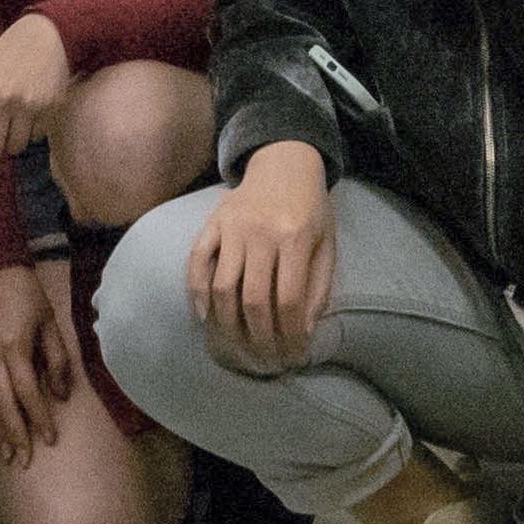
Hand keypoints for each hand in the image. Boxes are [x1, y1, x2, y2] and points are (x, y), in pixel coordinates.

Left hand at [0, 13, 74, 164]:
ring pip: (16, 148)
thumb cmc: (4, 59)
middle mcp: (4, 100)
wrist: (43, 37)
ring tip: (12, 121)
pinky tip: (30, 112)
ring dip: (11, 140)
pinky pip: (36, 137)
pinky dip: (31, 131)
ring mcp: (30, 105)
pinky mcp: (52, 108)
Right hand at [0, 259, 84, 463]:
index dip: (38, 417)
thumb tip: (61, 395)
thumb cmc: (29, 297)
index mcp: (14, 346)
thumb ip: (58, 360)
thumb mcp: (51, 324)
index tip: (49, 439)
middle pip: (3, 403)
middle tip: (24, 460)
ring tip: (8, 452)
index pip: (27, 392)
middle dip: (14, 434)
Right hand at [186, 145, 339, 368]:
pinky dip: (196, 292)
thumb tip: (301, 331)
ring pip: (222, 287)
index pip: (289, 299)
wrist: (285, 162)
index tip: (294, 356)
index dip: (290, 335)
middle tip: (266, 361)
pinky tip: (205, 318)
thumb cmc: (311, 208)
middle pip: (253, 300)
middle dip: (260, 339)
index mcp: (296, 237)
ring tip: (239, 349)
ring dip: (229, 326)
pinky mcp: (212, 222)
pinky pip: (196, 261)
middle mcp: (261, 232)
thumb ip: (318, 286)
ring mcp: (232, 227)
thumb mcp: (327, 244)